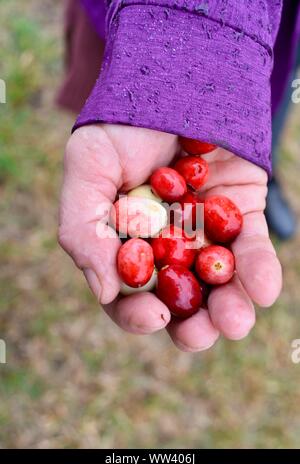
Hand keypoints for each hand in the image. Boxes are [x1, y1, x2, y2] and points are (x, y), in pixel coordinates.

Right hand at [59, 124, 281, 351]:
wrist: (173, 79)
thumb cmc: (121, 125)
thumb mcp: (87, 169)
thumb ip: (82, 229)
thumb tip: (105, 290)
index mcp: (126, 245)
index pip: (129, 294)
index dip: (137, 314)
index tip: (151, 316)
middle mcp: (166, 247)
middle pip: (179, 302)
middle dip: (191, 326)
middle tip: (200, 334)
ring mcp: (205, 235)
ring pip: (219, 287)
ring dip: (230, 309)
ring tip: (235, 321)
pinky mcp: (242, 217)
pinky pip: (252, 251)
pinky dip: (259, 271)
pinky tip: (263, 288)